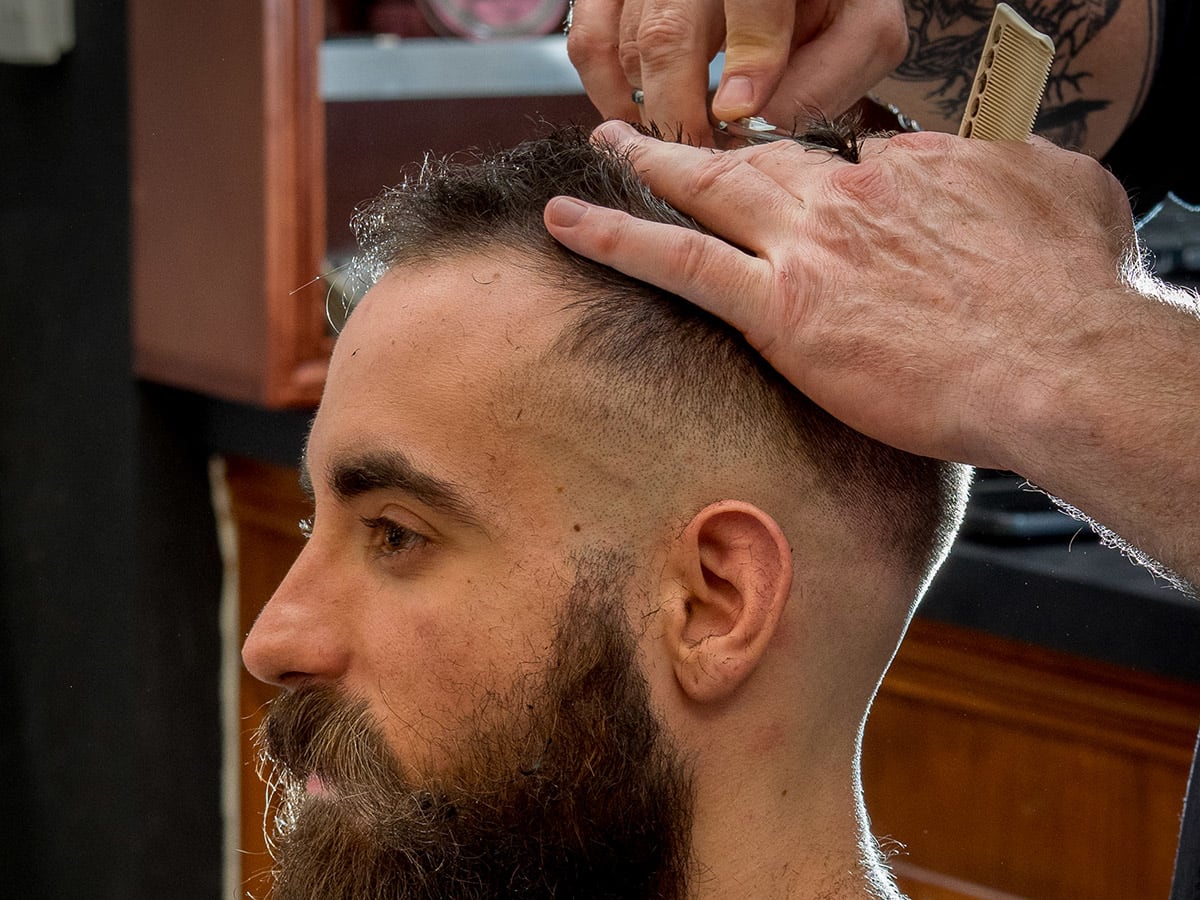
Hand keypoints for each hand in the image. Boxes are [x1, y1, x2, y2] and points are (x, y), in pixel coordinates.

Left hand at [547, 121, 1135, 466]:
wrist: (1058, 360)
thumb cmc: (1074, 292)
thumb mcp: (1072, 197)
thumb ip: (1018, 177)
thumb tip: (1002, 172)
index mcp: (914, 167)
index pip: (847, 155)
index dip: (819, 169)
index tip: (803, 183)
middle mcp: (849, 193)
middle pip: (763, 153)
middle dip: (711, 135)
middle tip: (666, 124)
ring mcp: (806, 245)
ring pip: (707, 189)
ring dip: (649, 164)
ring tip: (606, 144)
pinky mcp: (779, 308)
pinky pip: (678, 264)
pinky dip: (614, 237)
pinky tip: (565, 220)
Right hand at [566, 0, 907, 145]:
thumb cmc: (833, 7)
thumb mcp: (861, 34)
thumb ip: (825, 78)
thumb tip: (757, 127)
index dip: (747, 61)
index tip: (738, 118)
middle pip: (669, 35)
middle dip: (680, 113)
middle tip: (699, 158)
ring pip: (626, 45)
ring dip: (647, 109)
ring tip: (679, 143)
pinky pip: (588, 43)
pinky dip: (606, 91)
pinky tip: (640, 118)